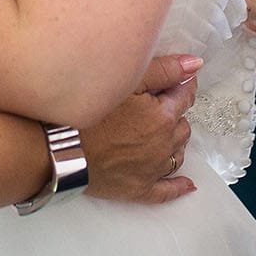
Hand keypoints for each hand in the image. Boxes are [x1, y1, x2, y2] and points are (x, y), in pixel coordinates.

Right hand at [81, 54, 201, 203]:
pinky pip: (167, 191)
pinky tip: (188, 184)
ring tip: (161, 133)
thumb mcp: (126, 82)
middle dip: (175, 114)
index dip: (181, 85)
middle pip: (182, 126)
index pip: (185, 96)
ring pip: (178, 154)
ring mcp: (153, 170)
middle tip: (156, 105)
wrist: (60, 150)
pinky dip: (179, 186)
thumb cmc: (89, 113)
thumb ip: (163, 71)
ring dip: (174, 142)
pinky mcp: (139, 189)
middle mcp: (164, 144)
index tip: (178, 80)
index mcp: (164, 117)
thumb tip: (195, 64)